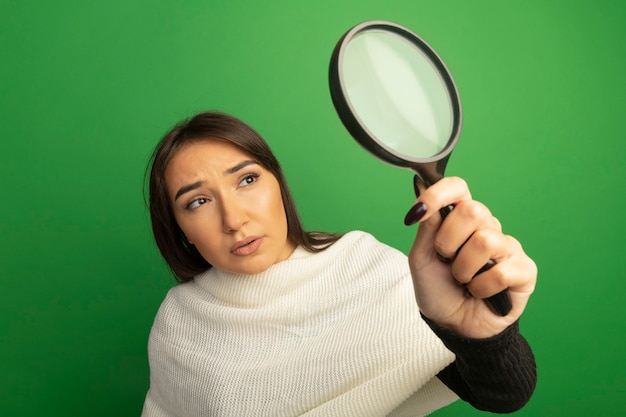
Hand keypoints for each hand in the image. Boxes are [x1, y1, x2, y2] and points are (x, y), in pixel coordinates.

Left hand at [405, 176, 536, 338]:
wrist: (453, 326)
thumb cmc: (438, 290)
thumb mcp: (422, 259)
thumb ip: (427, 228)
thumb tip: (425, 196)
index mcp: (461, 220)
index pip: (458, 188)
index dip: (439, 193)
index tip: (420, 210)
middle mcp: (487, 227)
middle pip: (473, 210)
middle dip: (448, 242)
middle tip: (446, 261)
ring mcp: (508, 248)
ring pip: (485, 241)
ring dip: (463, 269)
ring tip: (463, 280)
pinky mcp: (524, 270)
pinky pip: (500, 271)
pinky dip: (481, 288)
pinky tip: (479, 293)